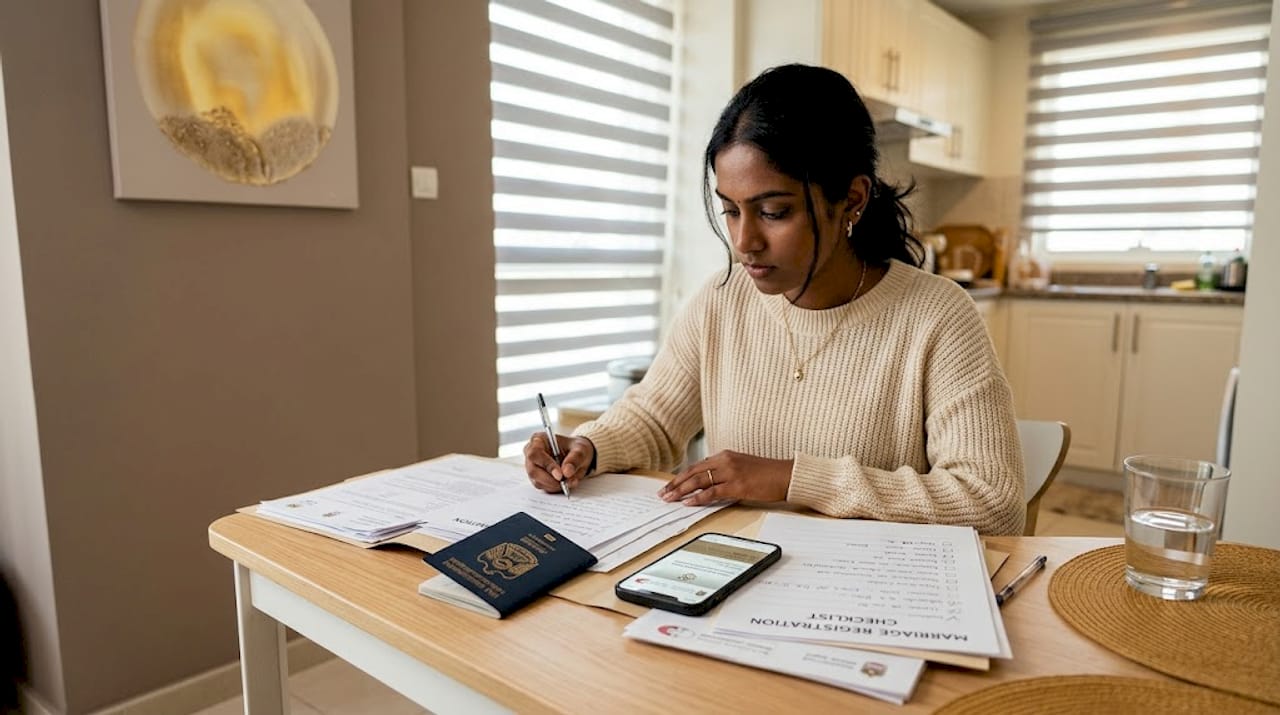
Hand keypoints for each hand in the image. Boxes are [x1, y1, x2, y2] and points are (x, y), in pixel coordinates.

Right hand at [523, 431, 595, 493]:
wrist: (578, 457)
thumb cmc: (576, 449)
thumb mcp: (581, 450)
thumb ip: (575, 459)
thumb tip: (567, 472)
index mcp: (538, 440)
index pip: (535, 453)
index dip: (546, 465)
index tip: (560, 475)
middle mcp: (531, 453)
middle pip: (533, 470)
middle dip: (550, 479)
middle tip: (565, 483)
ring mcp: (532, 467)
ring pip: (537, 481)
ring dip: (554, 485)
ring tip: (570, 481)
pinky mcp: (537, 478)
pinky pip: (543, 487)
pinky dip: (555, 488)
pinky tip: (565, 483)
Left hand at [658, 450, 792, 505]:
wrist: (786, 475)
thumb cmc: (767, 474)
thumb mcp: (742, 467)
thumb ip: (725, 472)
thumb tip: (710, 483)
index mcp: (725, 455)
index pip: (697, 466)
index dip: (681, 476)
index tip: (670, 484)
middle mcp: (725, 461)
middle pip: (693, 472)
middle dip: (675, 483)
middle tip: (663, 493)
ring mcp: (730, 472)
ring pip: (699, 481)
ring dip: (681, 490)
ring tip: (670, 499)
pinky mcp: (737, 485)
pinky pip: (712, 492)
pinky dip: (698, 497)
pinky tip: (688, 502)